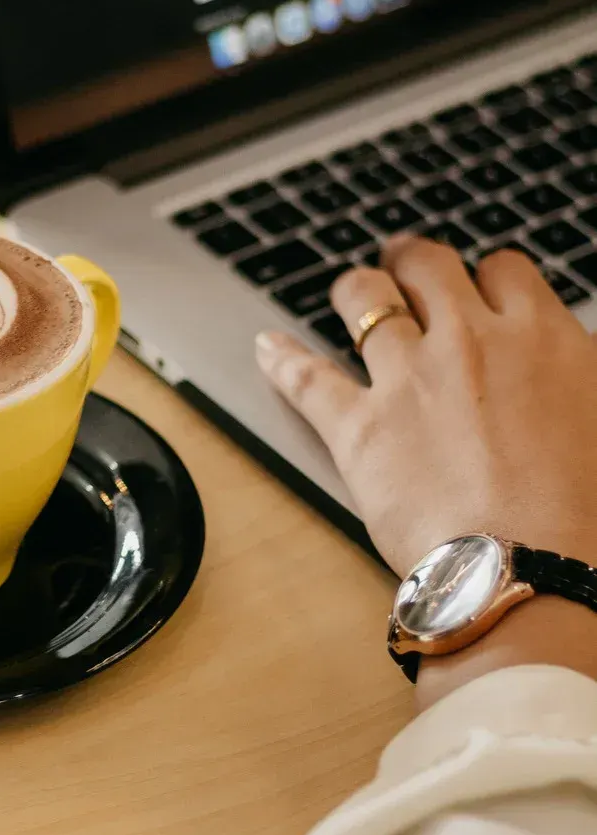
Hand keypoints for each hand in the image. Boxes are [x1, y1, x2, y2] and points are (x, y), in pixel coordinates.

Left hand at [255, 239, 596, 699]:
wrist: (534, 572)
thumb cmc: (588, 517)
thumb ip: (582, 376)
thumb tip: (577, 364)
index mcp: (541, 338)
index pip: (505, 270)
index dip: (488, 277)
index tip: (482, 290)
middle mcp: (470, 342)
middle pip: (427, 265)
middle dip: (413, 262)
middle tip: (405, 269)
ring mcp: (408, 379)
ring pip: (364, 298)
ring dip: (356, 290)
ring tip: (351, 293)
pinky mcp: (358, 427)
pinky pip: (307, 377)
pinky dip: (282, 360)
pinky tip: (268, 348)